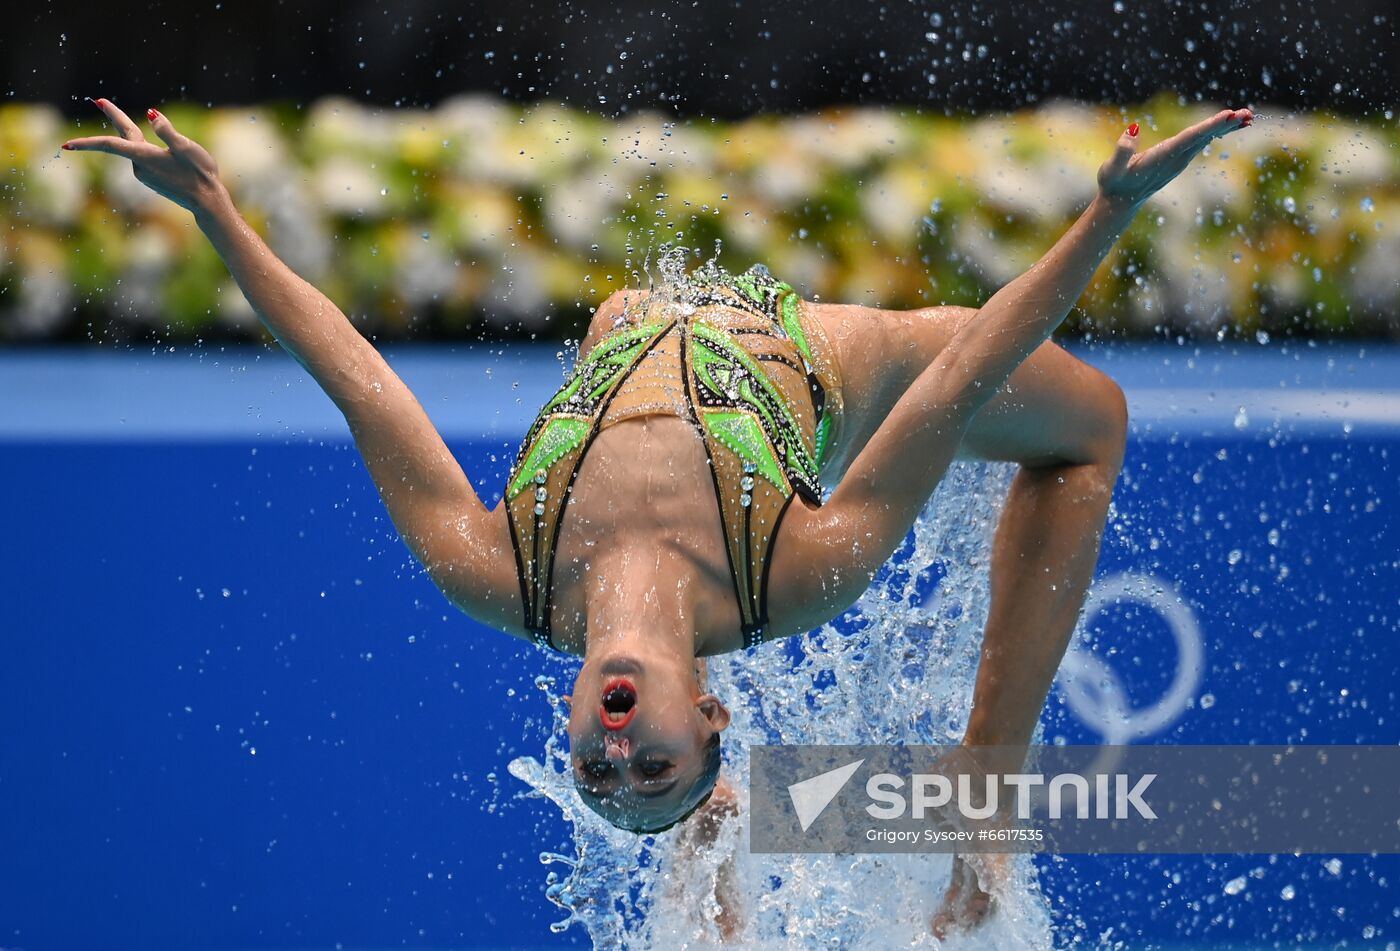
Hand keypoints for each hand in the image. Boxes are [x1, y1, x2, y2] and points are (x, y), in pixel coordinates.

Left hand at [62, 98, 226, 215]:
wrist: (207, 201)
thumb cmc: (200, 174)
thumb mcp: (187, 147)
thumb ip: (167, 130)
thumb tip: (150, 113)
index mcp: (144, 156)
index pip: (109, 145)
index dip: (87, 142)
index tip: (66, 145)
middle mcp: (139, 166)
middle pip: (121, 139)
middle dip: (114, 120)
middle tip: (100, 101)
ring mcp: (144, 174)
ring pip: (135, 148)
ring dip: (137, 135)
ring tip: (146, 127)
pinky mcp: (151, 179)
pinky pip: (143, 158)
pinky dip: (147, 148)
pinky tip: (166, 152)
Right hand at [1097, 107, 1252, 208]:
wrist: (1120, 202)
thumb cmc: (1114, 183)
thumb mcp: (1111, 169)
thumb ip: (1122, 151)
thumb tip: (1134, 127)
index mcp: (1162, 157)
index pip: (1189, 138)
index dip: (1209, 126)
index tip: (1228, 116)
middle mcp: (1175, 158)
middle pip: (1204, 138)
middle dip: (1226, 125)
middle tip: (1248, 114)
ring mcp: (1179, 160)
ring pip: (1206, 139)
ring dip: (1226, 127)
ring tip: (1247, 116)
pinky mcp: (1178, 158)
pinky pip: (1201, 141)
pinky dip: (1217, 131)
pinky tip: (1229, 125)